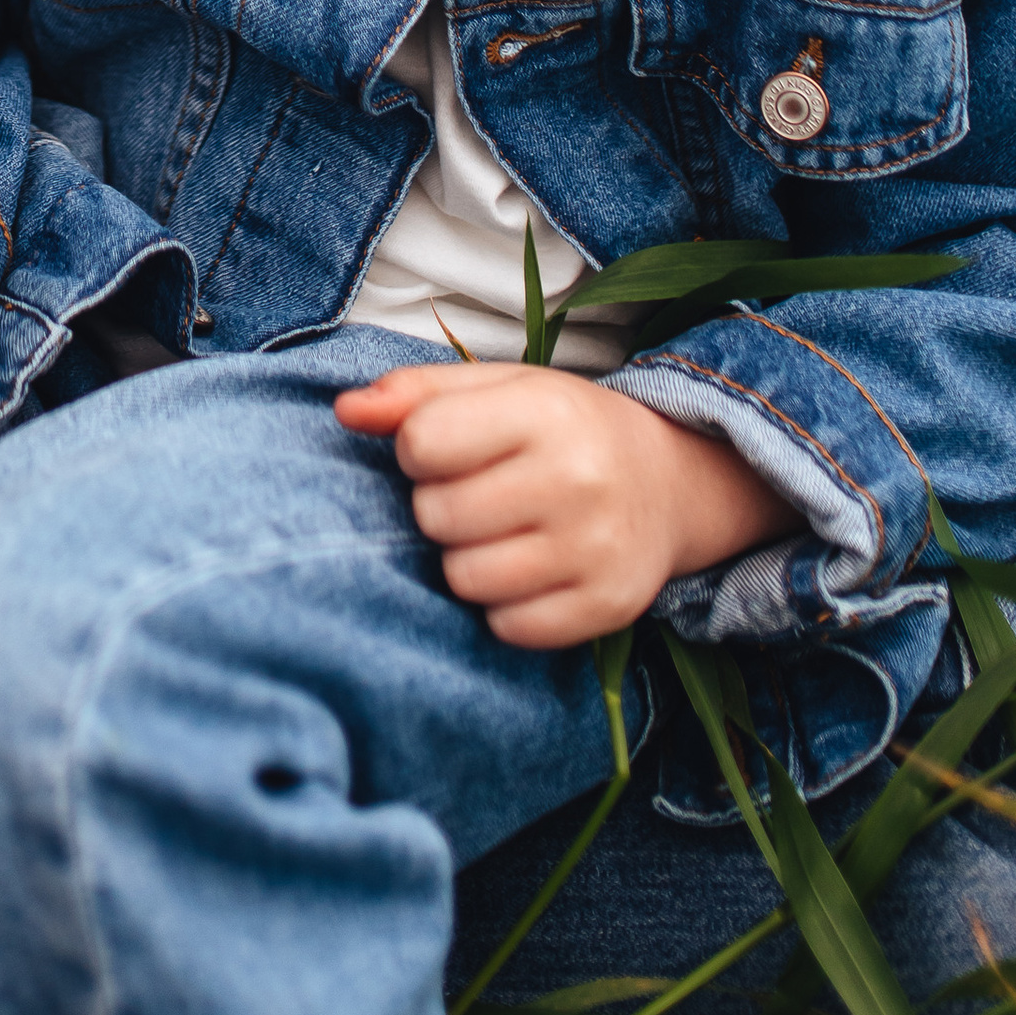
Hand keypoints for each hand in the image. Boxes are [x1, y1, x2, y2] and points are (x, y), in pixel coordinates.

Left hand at [335, 359, 795, 648]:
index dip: (418, 449)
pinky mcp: (607, 606)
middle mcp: (576, 479)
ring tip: (498, 533)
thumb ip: (415, 394)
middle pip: (437, 515)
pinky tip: (527, 570)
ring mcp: (596, 549)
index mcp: (544, 411)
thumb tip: (345, 410)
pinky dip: (503, 605)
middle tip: (477, 494)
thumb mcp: (497, 388)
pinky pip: (508, 626)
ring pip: (465, 578)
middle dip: (440, 507)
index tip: (445, 449)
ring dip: (466, 558)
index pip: (424, 442)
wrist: (670, 483)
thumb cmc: (562, 429)